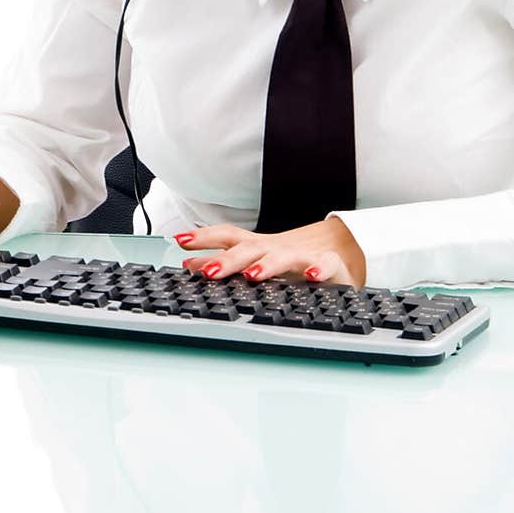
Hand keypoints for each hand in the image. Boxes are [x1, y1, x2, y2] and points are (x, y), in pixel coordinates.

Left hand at [172, 216, 365, 286]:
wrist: (334, 248)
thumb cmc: (284, 258)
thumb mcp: (251, 260)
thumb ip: (221, 261)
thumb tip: (187, 264)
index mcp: (255, 246)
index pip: (226, 236)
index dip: (203, 238)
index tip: (179, 241)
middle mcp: (274, 247)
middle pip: (249, 249)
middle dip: (228, 259)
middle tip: (208, 271)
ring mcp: (301, 255)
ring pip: (283, 256)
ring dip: (267, 265)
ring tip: (253, 275)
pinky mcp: (327, 265)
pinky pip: (325, 265)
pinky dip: (319, 270)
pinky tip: (312, 276)